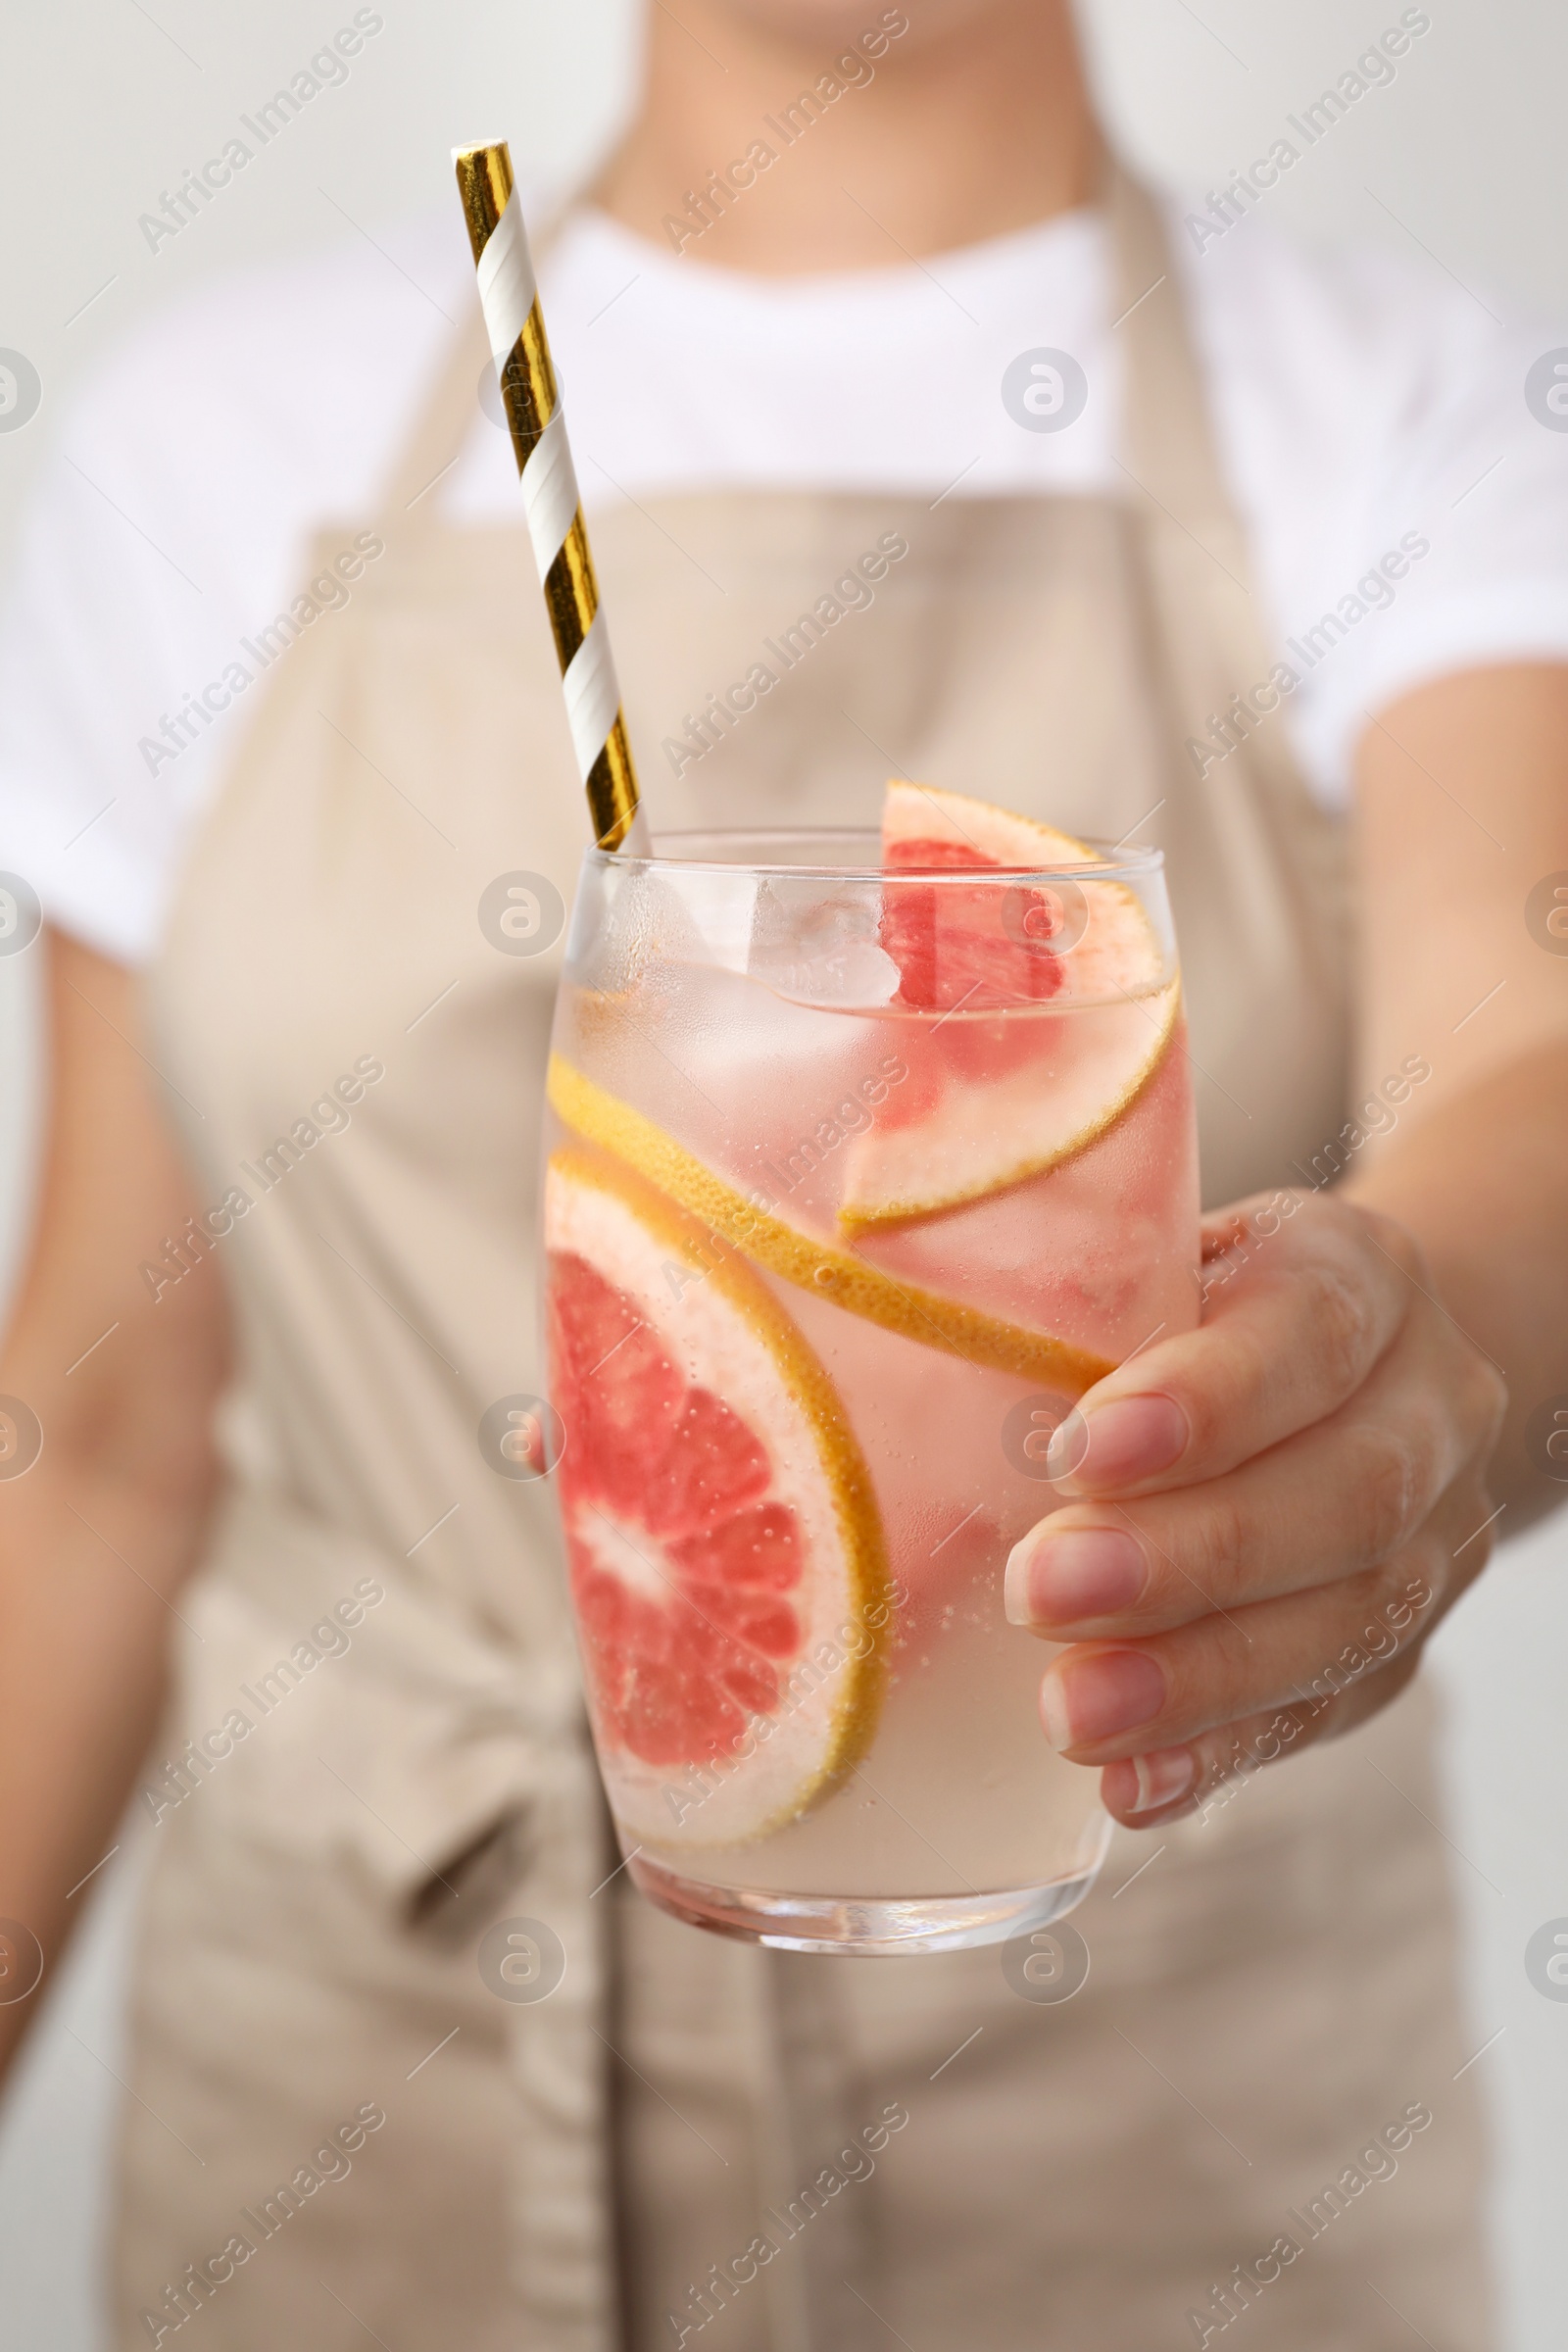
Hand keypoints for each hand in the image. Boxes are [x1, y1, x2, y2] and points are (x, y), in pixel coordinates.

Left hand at [1003, 1189, 1507, 1825]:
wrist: (1356, 1364)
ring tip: (1073, 1711)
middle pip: (1346, 1494)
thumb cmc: (1202, 1302)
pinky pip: (1326, 1712)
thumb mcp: (1157, 1250)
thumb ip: (1069, 1279)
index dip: (1205, 1400)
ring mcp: (1436, 1540)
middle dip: (1187, 1557)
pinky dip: (1221, 1753)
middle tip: (1044, 1593)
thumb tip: (887, 1308)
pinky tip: (1129, 1782)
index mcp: (1362, 1276)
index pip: (1309, 1330)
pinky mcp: (1400, 1650)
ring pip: (1350, 1621)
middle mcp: (1429, 1406)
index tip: (1076, 1453)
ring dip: (1200, 1678)